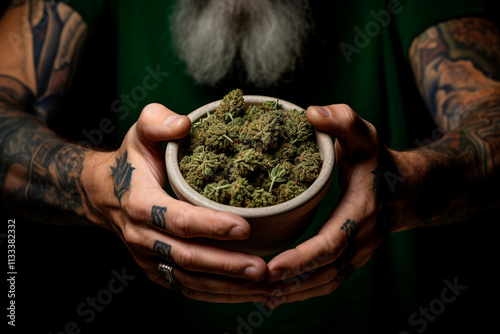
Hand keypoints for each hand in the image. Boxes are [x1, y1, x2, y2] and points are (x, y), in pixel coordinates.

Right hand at [84, 103, 268, 302]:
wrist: (105, 192)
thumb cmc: (132, 159)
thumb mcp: (140, 131)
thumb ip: (157, 121)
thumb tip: (183, 123)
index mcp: (139, 202)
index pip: (177, 219)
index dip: (210, 226)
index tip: (244, 227)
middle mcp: (142, 236)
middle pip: (187, 256)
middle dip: (226, 265)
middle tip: (263, 269)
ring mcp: (148, 257)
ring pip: (189, 280)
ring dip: (227, 287)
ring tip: (264, 286)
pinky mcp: (157, 269)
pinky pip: (187, 288)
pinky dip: (218, 295)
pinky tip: (247, 294)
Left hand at [264, 104, 388, 307]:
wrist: (404, 189)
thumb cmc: (377, 161)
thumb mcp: (364, 134)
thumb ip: (343, 120)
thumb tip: (311, 112)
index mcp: (360, 213)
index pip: (330, 243)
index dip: (302, 258)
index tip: (271, 266)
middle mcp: (360, 241)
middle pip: (324, 272)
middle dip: (290, 282)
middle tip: (253, 285)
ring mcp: (358, 255)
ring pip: (325, 283)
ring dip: (294, 292)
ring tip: (260, 296)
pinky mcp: (351, 260)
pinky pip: (328, 282)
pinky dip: (304, 291)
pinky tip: (279, 293)